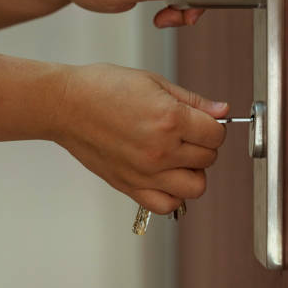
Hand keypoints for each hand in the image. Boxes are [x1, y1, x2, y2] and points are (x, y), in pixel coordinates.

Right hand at [51, 63, 228, 213]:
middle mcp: (161, 150)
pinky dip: (173, 194)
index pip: (217, 135)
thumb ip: (193, 101)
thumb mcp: (155, 82)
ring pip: (196, 187)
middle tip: (189, 134)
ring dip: (194, 171)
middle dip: (204, 145)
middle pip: (209, 159)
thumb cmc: (104, 87)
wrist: (65, 104)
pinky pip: (167, 205)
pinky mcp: (130, 186)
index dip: (214, 126)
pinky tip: (166, 175)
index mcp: (170, 119)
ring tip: (180, 156)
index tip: (204, 122)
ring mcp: (145, 172)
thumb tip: (222, 111)